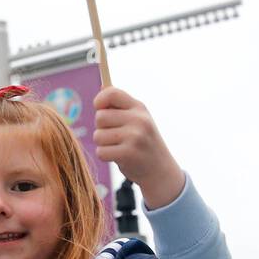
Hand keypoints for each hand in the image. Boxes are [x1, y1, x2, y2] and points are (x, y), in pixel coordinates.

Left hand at [92, 87, 184, 209]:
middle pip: (100, 117)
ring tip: (118, 147)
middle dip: (102, 128)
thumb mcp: (137, 119)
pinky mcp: (128, 154)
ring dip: (103, 144)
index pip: (111, 93)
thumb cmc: (142, 142)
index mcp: (139, 108)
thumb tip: (102, 88)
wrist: (160, 170)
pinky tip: (118, 157)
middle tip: (115, 136)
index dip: (99, 101)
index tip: (100, 109)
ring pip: (98, 136)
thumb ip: (119, 106)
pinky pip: (101, 152)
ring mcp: (134, 136)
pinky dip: (106, 156)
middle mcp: (138, 119)